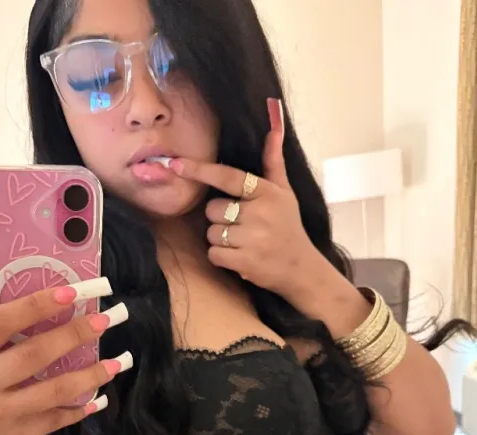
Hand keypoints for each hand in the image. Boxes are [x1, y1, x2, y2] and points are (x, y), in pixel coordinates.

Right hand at [0, 283, 129, 434]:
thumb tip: (36, 317)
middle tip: (105, 319)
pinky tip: (97, 399)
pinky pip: (55, 419)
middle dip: (74, 333)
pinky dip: (78, 409)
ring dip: (90, 375)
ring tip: (117, 362)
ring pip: (54, 389)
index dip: (36, 304)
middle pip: (34, 353)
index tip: (70, 292)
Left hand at [170, 98, 317, 294]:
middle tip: (242, 226)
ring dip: (221, 240)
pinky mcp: (245, 261)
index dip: (200, 170)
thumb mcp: (285, 192)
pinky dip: (221, 257)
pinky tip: (238, 256)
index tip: (176, 164)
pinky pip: (214, 253)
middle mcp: (260, 213)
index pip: (228, 176)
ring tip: (242, 242)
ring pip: (211, 233)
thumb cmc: (288, 227)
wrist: (300, 268)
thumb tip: (274, 124)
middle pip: (212, 209)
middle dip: (220, 218)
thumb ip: (273, 161)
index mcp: (266, 192)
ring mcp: (253, 238)